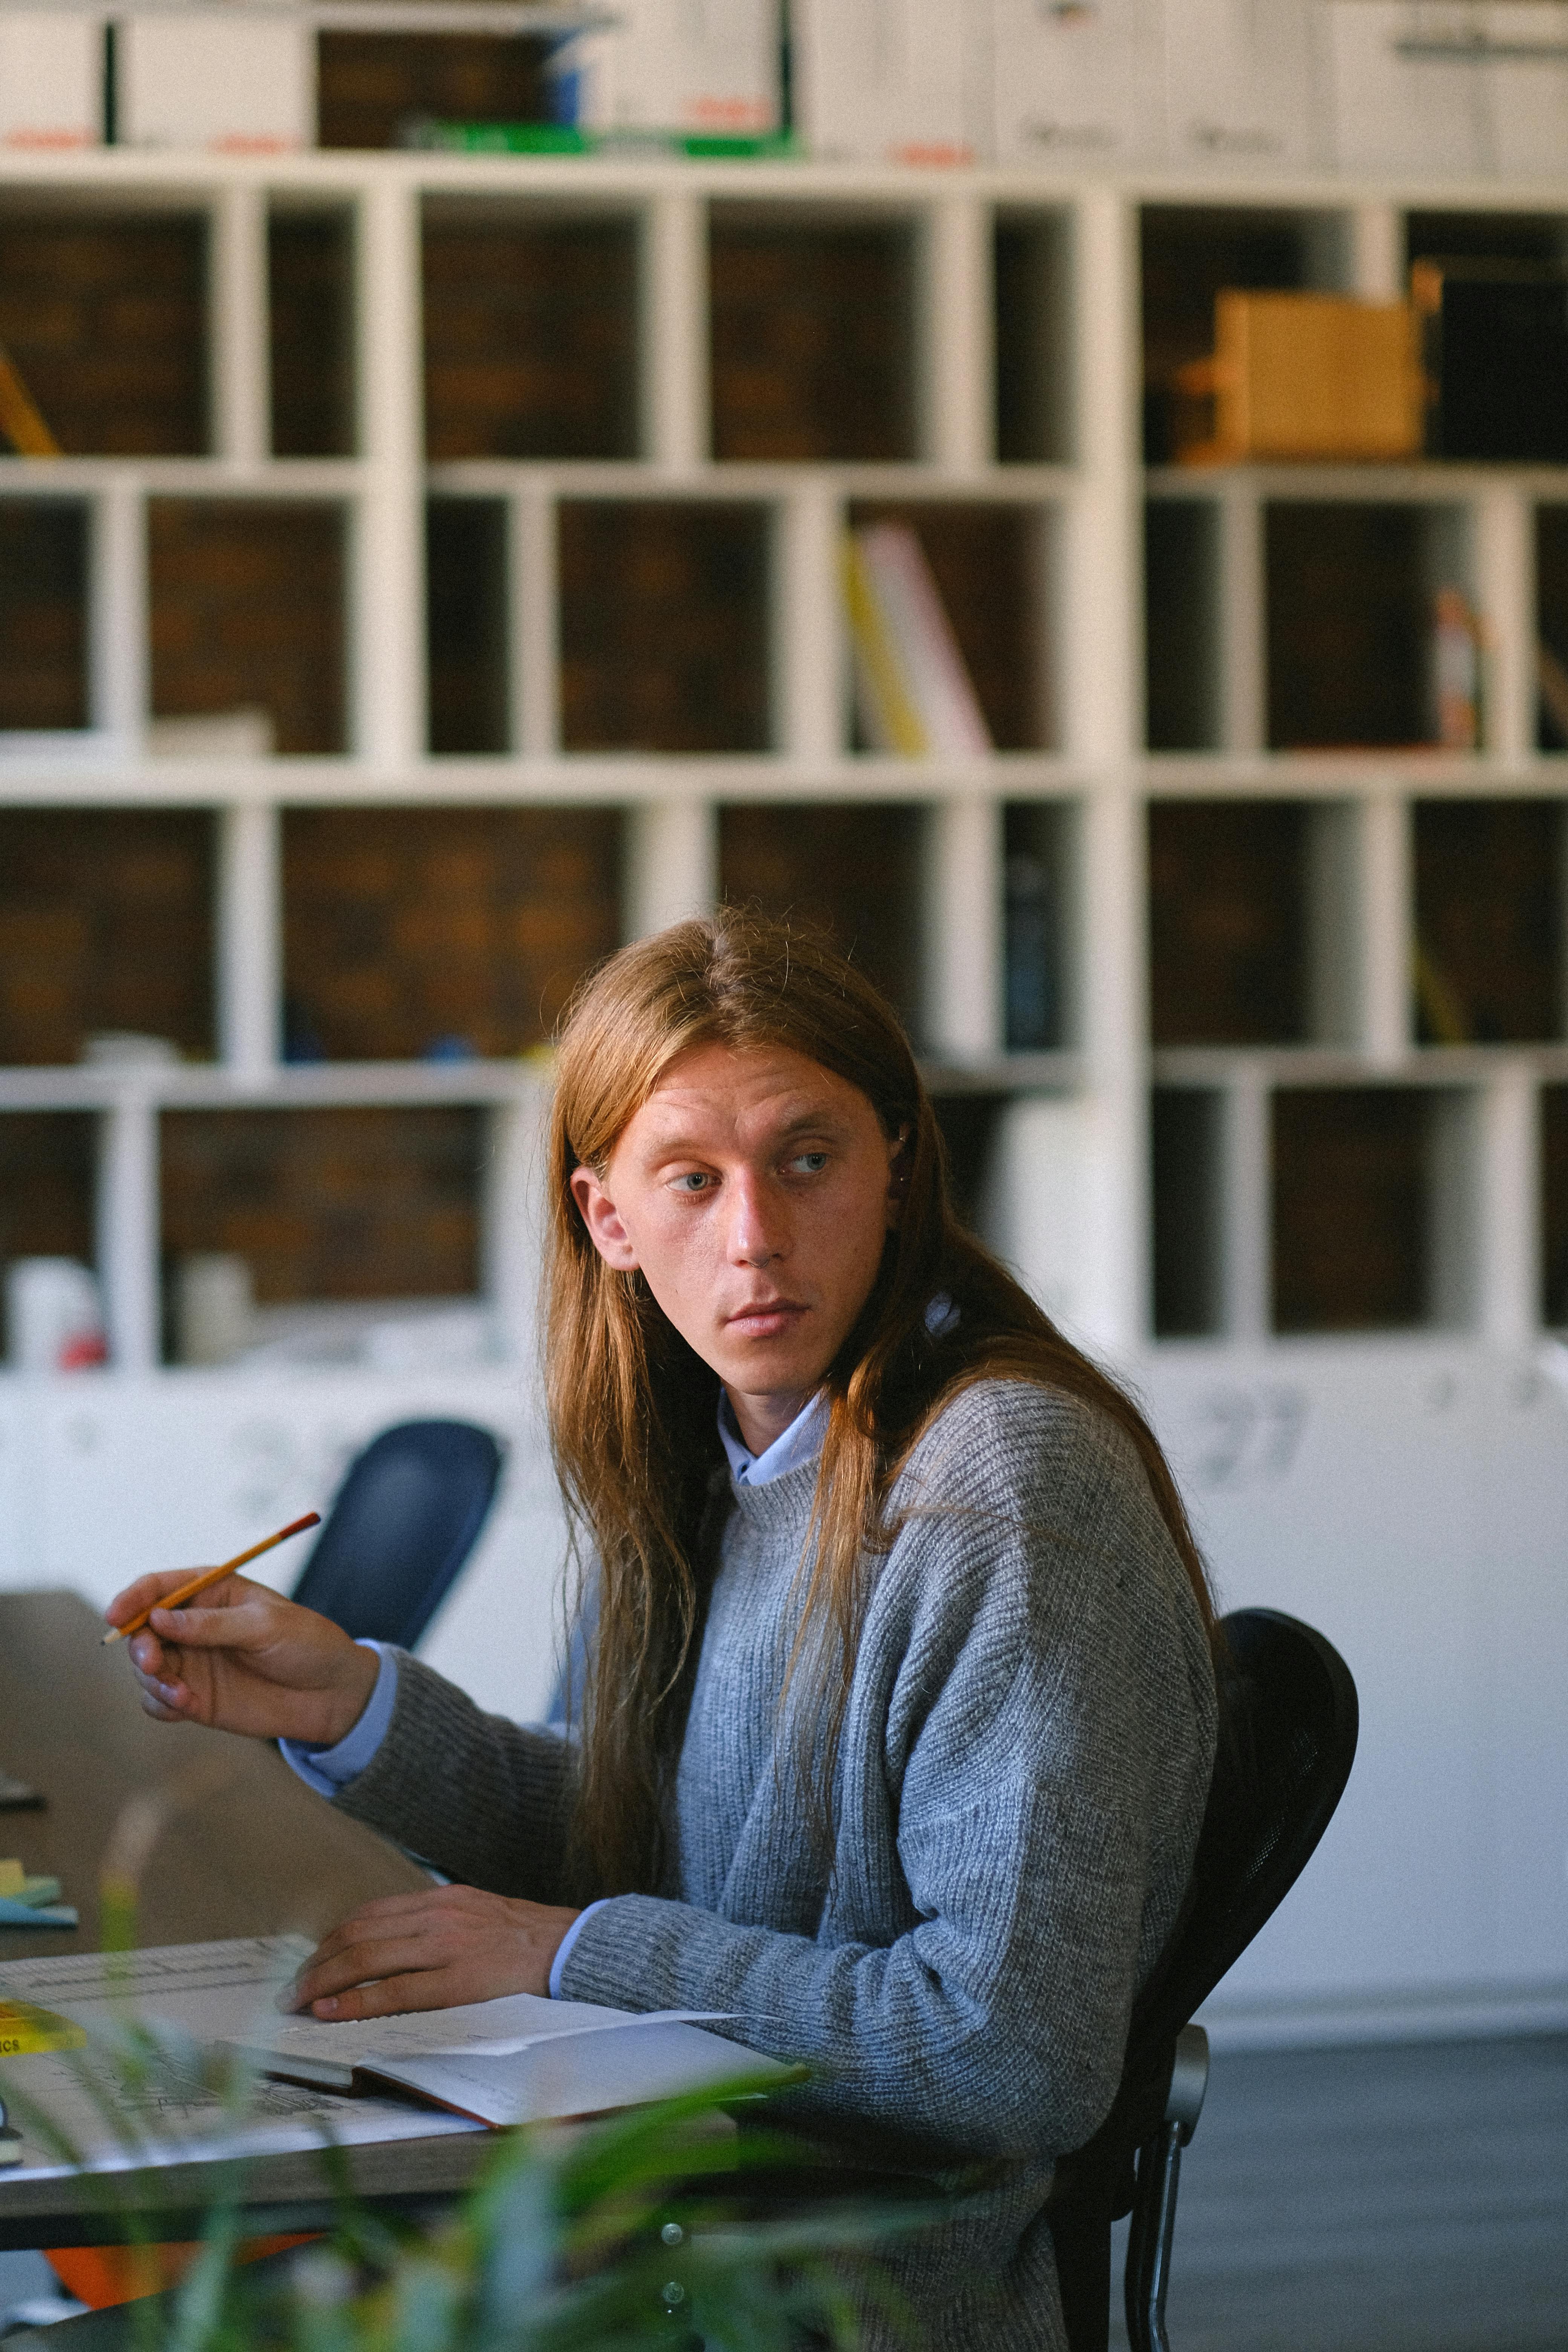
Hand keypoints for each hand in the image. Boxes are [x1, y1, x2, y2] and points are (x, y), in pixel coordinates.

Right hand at [104, 1570, 378, 1748]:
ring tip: (181, 1692)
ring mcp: (191, 1661)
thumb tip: (159, 1617)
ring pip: (144, 1667)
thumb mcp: (266, 1626)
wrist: (330, 1693)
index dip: (132, 1598)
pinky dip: (161, 1703)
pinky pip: (157, 1700)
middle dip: (139, 1645)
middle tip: (153, 1662)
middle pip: (142, 1629)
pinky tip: (187, 1706)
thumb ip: (212, 1624)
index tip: (115, 1616)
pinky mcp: (194, 1696)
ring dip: (151, 1679)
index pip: (158, 1587)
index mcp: (211, 1591)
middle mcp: (192, 1624)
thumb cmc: (306, 1644)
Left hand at [282, 1886, 581, 2018]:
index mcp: (442, 1900)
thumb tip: (393, 1947)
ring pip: (367, 1957)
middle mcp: (439, 1916)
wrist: (574, 1948)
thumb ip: (437, 1926)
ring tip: (298, 2003)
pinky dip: (357, 2000)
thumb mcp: (477, 1917)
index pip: (369, 1916)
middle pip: (358, 1934)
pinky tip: (331, 2011)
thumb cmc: (526, 1940)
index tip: (307, 1964)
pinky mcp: (460, 1978)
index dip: (331, 1942)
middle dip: (316, 1964)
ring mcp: (448, 1945)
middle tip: (289, 1990)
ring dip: (323, 1981)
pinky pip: (396, 1990)